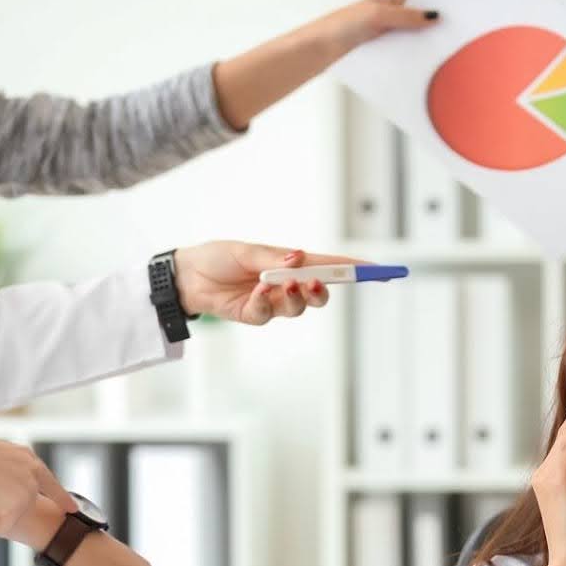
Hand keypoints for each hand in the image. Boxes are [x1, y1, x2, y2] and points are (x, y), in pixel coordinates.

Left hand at [173, 243, 361, 323]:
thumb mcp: (246, 251)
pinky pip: (269, 314)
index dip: (355, 269)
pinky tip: (255, 293)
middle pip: (321, 292)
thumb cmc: (218, 257)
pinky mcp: (256, 315)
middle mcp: (288, 283)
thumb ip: (272, 259)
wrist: (188, 276)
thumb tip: (297, 258)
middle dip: (324, 290)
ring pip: (299, 307)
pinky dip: (265, 303)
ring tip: (282, 285)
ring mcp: (274, 301)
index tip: (378, 271)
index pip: (329, 266)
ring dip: (295, 297)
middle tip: (314, 283)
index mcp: (292, 262)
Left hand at [299, 0, 439, 55]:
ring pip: (411, 41)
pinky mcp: (382, 49)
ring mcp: (387, 32)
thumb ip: (406, 16)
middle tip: (442, 44)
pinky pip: (401, 54)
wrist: (319, 49)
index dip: (435, 14)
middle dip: (429, 33)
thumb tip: (433, 16)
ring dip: (417, 49)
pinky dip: (407, 59)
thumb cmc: (340, 26)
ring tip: (429, 58)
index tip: (450, 24)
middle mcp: (391, 14)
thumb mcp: (377, 15)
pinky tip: (413, 66)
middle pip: (419, 24)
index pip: (422, 4)